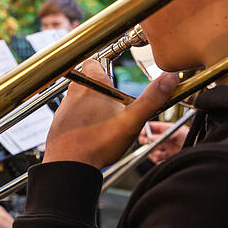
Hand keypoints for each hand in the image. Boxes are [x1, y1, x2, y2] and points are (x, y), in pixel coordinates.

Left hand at [42, 59, 179, 169]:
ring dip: (89, 105)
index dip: (103, 68)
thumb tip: (169, 79)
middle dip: (100, 89)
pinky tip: (91, 132)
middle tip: (114, 103)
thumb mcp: (132, 120)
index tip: (113, 77)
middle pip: (87, 82)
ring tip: (103, 120)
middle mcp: (74, 93)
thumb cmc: (98, 143)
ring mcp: (63, 108)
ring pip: (78, 99)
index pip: (94, 62)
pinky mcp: (58, 122)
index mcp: (92, 85)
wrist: (70, 165)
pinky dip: (79, 119)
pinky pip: (70, 115)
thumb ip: (152, 99)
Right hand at [138, 121, 189, 163]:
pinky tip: (159, 158)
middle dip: (146, 142)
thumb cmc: (191, 136)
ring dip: (152, 152)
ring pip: (151, 149)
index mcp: (164, 129)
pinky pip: (157, 158)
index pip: (150, 127)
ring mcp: (164, 147)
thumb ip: (162, 135)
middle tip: (147, 144)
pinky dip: (156, 159)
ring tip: (157, 153)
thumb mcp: (177, 133)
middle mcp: (163, 138)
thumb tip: (149, 138)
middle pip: (148, 139)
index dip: (145, 130)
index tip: (143, 135)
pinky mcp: (166, 156)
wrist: (199, 148)